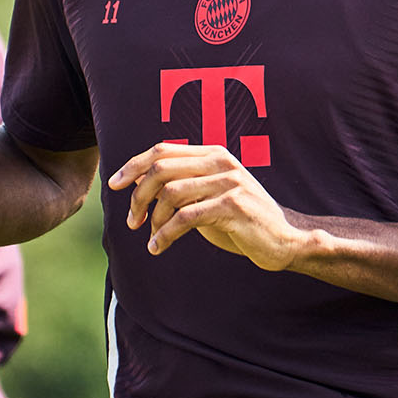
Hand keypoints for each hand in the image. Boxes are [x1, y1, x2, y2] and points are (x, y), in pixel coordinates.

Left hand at [110, 143, 308, 269]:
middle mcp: (221, 162)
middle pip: (161, 168)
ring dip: (152, 218)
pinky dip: (165, 234)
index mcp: (213, 154)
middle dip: (138, 195)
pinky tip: (158, 247)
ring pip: (170, 193)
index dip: (133, 165)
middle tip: (132, 220)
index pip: (163, 150)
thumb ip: (181, 187)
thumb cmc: (241, 222)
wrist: (283, 241)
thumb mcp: (208, 198)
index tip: (113, 184)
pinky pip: (185, 218)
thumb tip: (137, 183)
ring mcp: (228, 182)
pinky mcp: (232, 206)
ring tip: (150, 237)